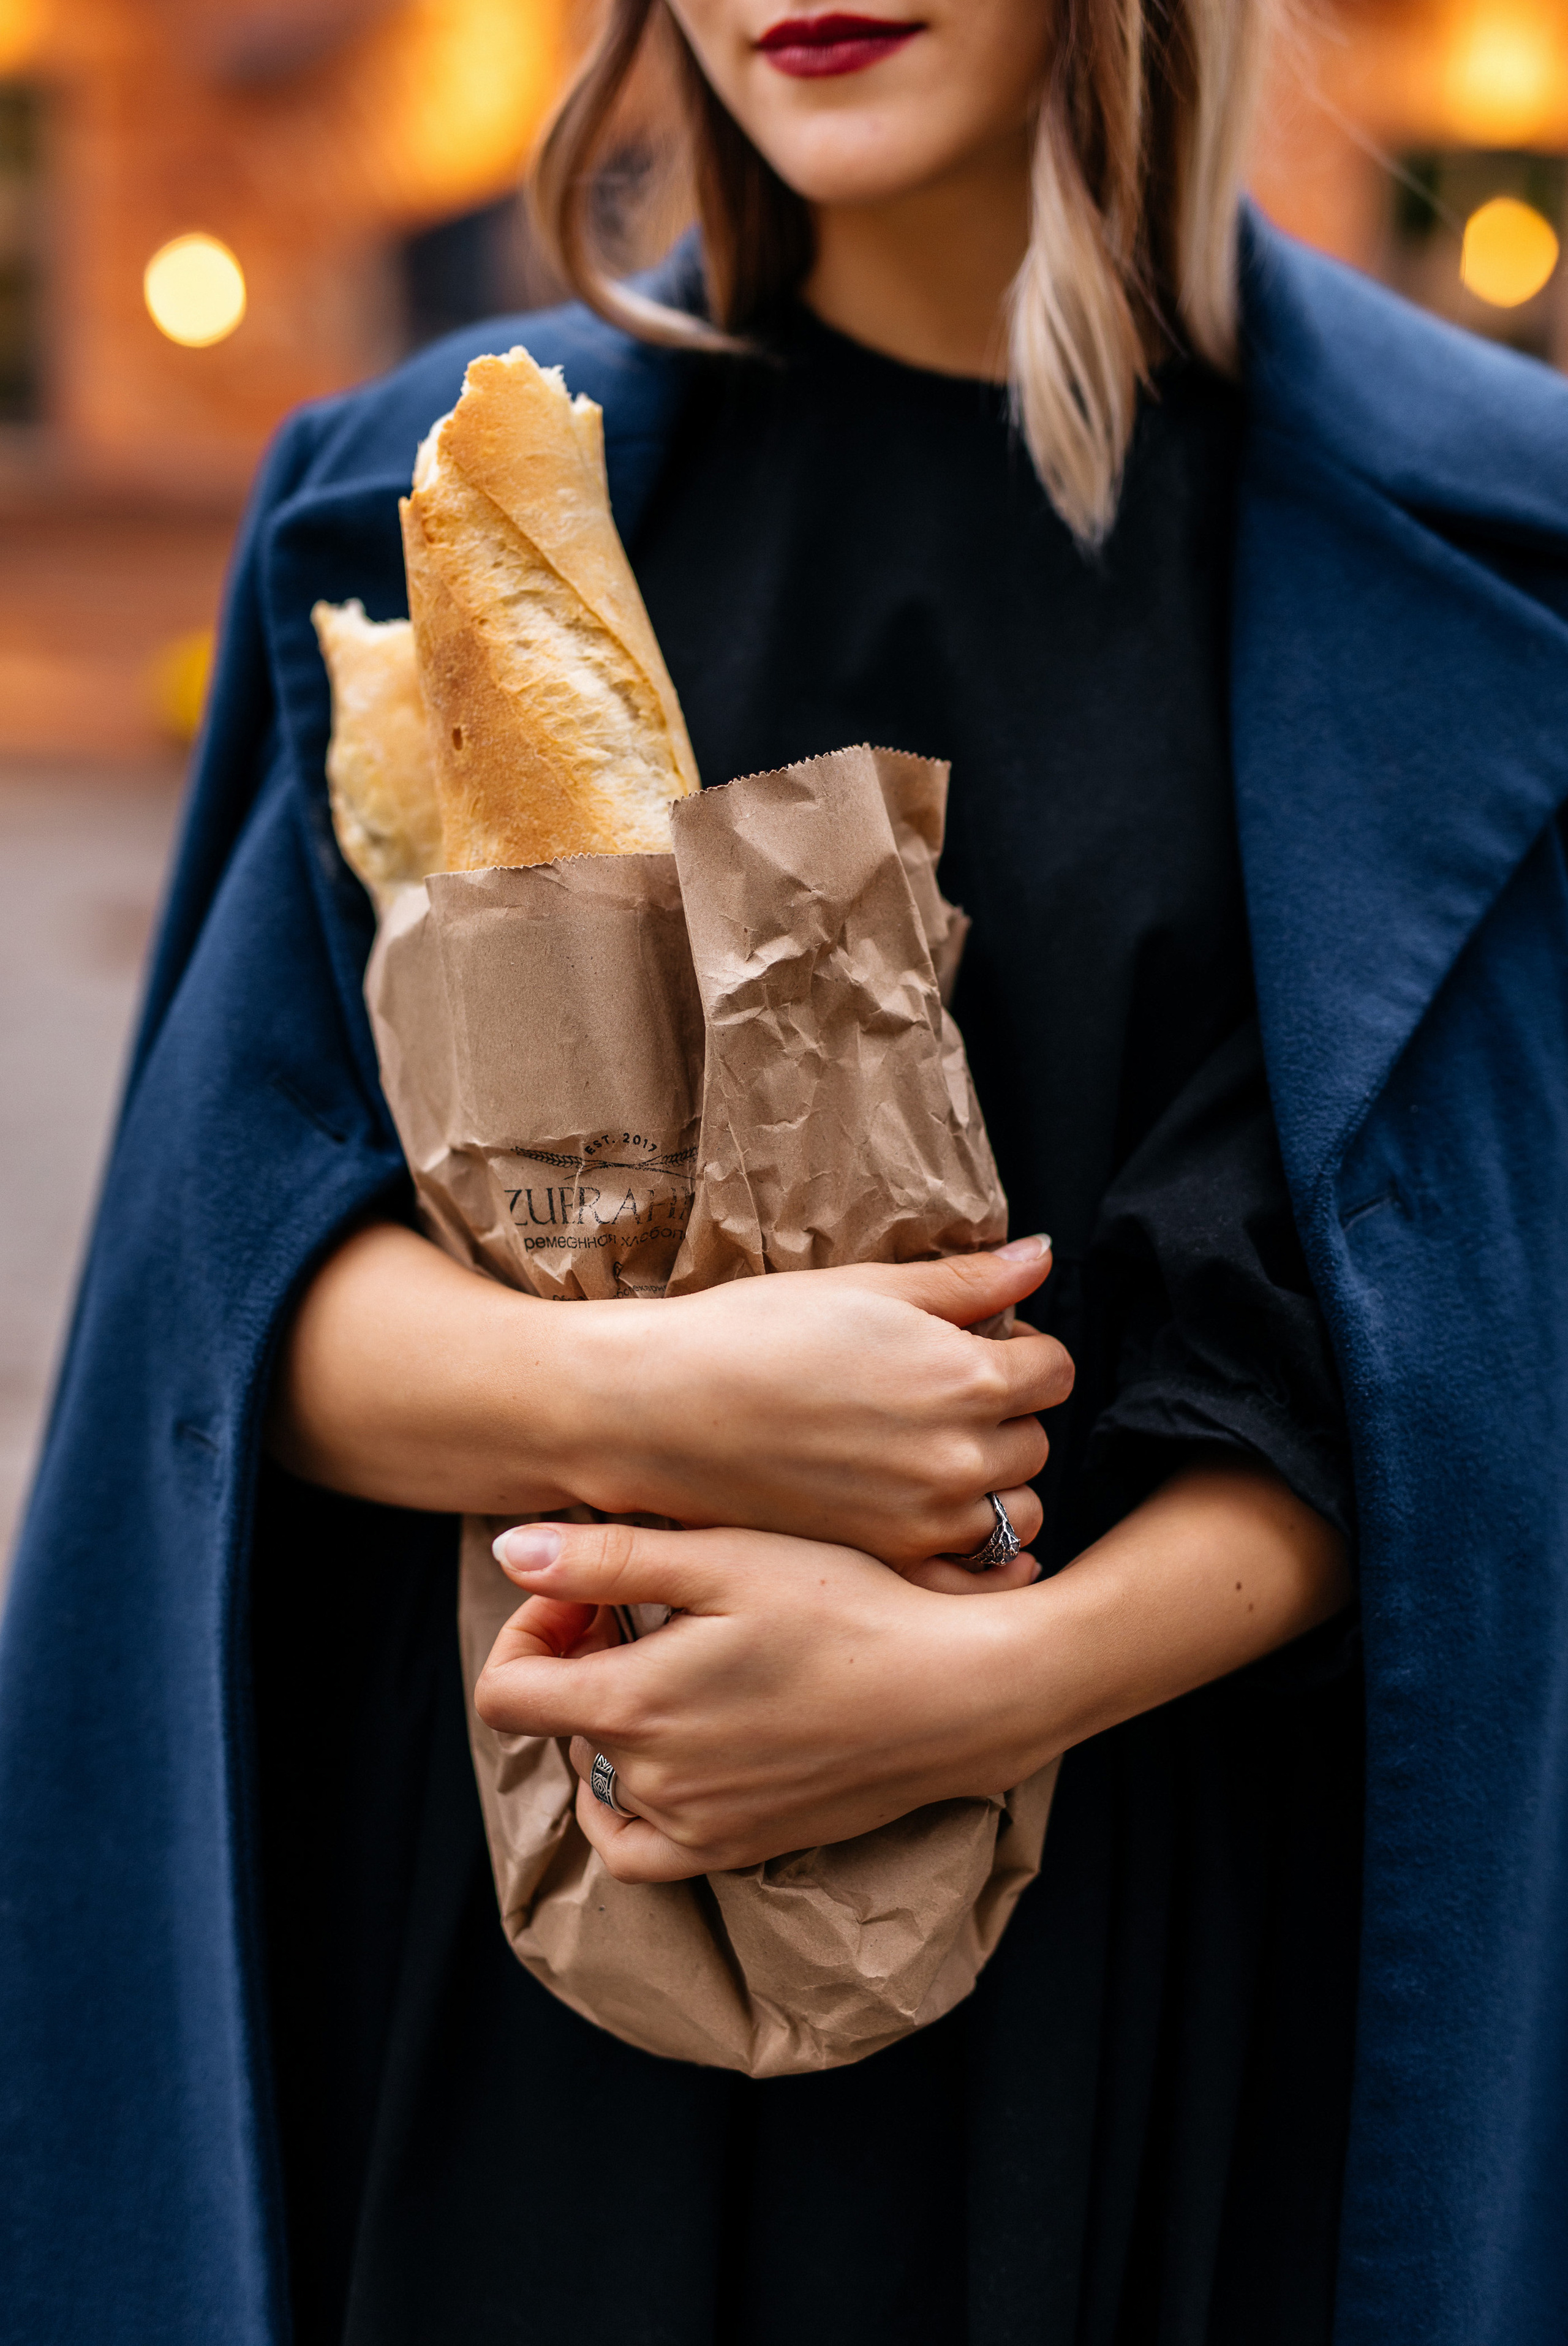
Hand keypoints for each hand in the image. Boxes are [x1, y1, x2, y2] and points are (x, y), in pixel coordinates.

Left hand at [477, 1466, 1350, 1881]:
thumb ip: (608, 1560)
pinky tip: (670, 1749)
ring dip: (608, 1721)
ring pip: (599, 1779)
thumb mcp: (727, 1560)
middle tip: (637, 1606)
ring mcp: (697, 1826)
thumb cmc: (851, 1609)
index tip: (581, 1590)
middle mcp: (653, 1782)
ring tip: (667, 1662)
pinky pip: (644, 1850)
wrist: (958, 1691)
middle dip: (574, 1660)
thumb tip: (506, 1550)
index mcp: (633, 1706)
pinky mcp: (741, 1847)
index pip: (505, 1694)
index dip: (526, 1631)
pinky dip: (633, 1802)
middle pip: (554, 1727)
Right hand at [560, 1236, 1068, 1567]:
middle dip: (1004, 1415)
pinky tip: (922, 1510)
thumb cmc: (753, 1332)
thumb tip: (1041, 1258)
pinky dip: (965, 1545)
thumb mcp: (867, 1286)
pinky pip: (971, 1568)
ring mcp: (924, 1520)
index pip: (1055, 1370)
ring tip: (926, 1452)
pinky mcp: (887, 1559)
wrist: (659, 1409)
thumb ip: (967, 1282)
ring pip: (1014, 1510)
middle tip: (938, 1395)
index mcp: (968, 1376)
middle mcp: (960, 1457)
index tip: (978, 1345)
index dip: (1021, 1351)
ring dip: (990, 1483)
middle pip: (1036, 1441)